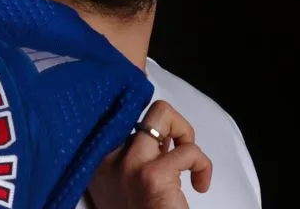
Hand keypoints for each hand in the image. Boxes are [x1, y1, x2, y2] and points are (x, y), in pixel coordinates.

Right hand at [86, 99, 212, 208]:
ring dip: (185, 133)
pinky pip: (188, 150)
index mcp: (97, 163)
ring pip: (162, 113)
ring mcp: (128, 164)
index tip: (160, 136)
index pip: (113, 117)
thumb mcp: (121, 189)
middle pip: (142, 111)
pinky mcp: (153, 174)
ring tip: (190, 163)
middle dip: (170, 126)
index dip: (139, 118)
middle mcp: (106, 158)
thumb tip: (152, 141)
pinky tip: (201, 186)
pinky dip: (202, 164)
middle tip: (178, 153)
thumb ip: (127, 164)